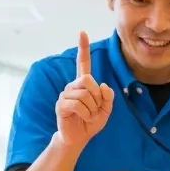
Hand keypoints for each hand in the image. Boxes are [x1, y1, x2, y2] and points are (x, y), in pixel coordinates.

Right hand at [56, 31, 114, 146]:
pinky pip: (77, 104)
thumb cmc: (91, 122)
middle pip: (88, 80)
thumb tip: (103, 85)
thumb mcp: (106, 110)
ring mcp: (65, 94)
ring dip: (92, 109)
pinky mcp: (61, 105)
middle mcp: (73, 86)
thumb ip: (108, 98)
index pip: (83, 63)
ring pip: (84, 94)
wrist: (79, 138)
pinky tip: (82, 118)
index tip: (82, 32)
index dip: (83, 48)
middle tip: (95, 109)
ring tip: (88, 116)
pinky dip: (85, 114)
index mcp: (84, 84)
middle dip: (97, 97)